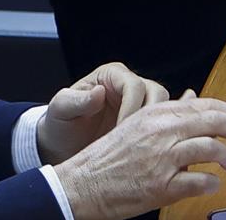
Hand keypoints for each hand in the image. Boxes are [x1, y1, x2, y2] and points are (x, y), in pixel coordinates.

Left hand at [36, 62, 170, 163]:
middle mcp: (129, 84)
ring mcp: (140, 102)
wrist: (61, 147)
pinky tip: (146, 150)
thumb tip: (99, 93)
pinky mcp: (145, 121)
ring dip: (156, 127)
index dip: (131, 108)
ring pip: (164, 108)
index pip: (135, 85)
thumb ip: (77, 100)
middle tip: (134, 141)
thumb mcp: (60, 110)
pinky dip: (159, 135)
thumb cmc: (60, 125)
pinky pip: (161, 123)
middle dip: (148, 118)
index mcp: (111, 75)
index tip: (121, 130)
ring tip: (138, 148)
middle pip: (156, 92)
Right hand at [52, 92, 225, 219]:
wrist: (82, 183)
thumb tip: (194, 96)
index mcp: (159, 114)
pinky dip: (209, 182)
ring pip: (209, 148)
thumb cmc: (110, 156)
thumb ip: (170, 110)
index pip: (207, 105)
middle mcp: (163, 131)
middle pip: (214, 122)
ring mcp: (162, 158)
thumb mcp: (139, 123)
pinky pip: (195, 181)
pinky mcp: (159, 185)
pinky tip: (212, 184)